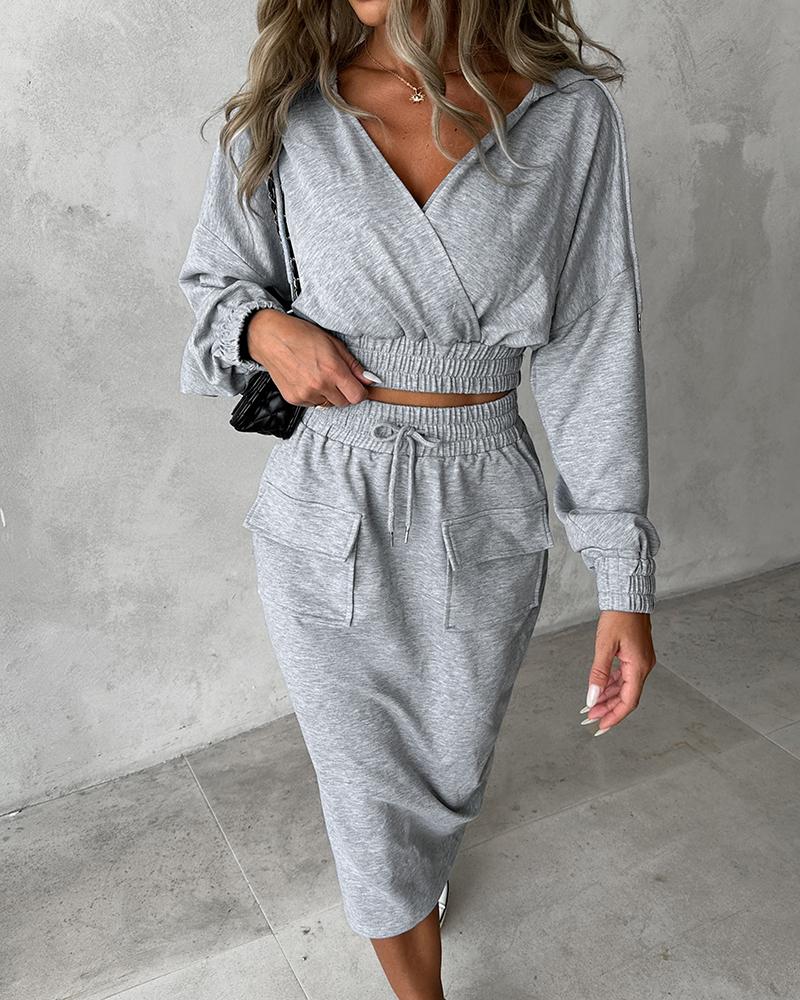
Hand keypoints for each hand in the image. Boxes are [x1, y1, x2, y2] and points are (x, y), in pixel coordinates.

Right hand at [246, 309, 380, 405]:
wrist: (271, 338)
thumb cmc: (301, 335)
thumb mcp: (333, 344)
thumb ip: (353, 365)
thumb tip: (369, 380)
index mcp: (332, 370)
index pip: (357, 396)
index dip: (360, 391)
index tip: (358, 386)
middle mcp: (319, 385)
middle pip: (344, 403)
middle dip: (344, 392)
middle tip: (335, 377)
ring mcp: (306, 394)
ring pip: (328, 404)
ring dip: (328, 394)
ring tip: (318, 375)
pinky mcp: (294, 399)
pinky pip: (313, 404)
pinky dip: (314, 395)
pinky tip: (306, 379)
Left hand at [580, 611, 656, 735]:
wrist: (628, 597)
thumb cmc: (619, 616)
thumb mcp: (605, 645)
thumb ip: (599, 674)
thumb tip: (593, 697)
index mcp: (639, 667)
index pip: (628, 701)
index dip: (615, 716)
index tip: (601, 726)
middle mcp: (643, 667)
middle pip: (626, 697)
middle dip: (608, 709)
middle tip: (590, 718)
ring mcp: (641, 662)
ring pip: (625, 687)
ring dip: (609, 698)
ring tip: (591, 707)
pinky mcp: (636, 656)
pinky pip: (624, 676)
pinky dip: (612, 685)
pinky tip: (601, 689)